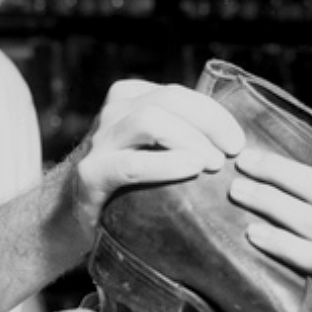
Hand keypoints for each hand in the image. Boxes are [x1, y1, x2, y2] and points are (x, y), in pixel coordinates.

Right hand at [74, 80, 244, 230]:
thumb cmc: (128, 186)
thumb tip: (241, 144)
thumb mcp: (152, 150)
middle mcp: (113, 113)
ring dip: (190, 139)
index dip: (215, 114)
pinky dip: (166, 164)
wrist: (70, 217)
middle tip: (232, 153)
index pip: (180, 94)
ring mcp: (100, 142)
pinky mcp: (91, 175)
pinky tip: (192, 170)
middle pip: (169, 100)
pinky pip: (131, 163)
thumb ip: (183, 136)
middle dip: (208, 122)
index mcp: (130, 100)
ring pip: (150, 120)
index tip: (239, 142)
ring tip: (214, 163)